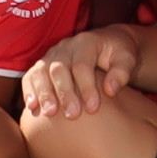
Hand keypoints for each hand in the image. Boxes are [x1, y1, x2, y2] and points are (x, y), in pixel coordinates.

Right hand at [23, 24, 142, 127]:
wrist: (107, 43)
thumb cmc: (118, 54)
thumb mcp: (127, 58)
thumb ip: (121, 72)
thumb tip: (110, 90)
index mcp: (86, 42)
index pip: (82, 65)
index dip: (87, 87)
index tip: (93, 109)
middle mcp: (66, 46)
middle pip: (59, 69)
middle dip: (65, 93)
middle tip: (72, 115)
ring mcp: (52, 54)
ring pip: (42, 72)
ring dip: (44, 93)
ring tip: (50, 113)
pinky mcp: (43, 64)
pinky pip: (31, 75)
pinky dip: (30, 90)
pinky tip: (32, 107)